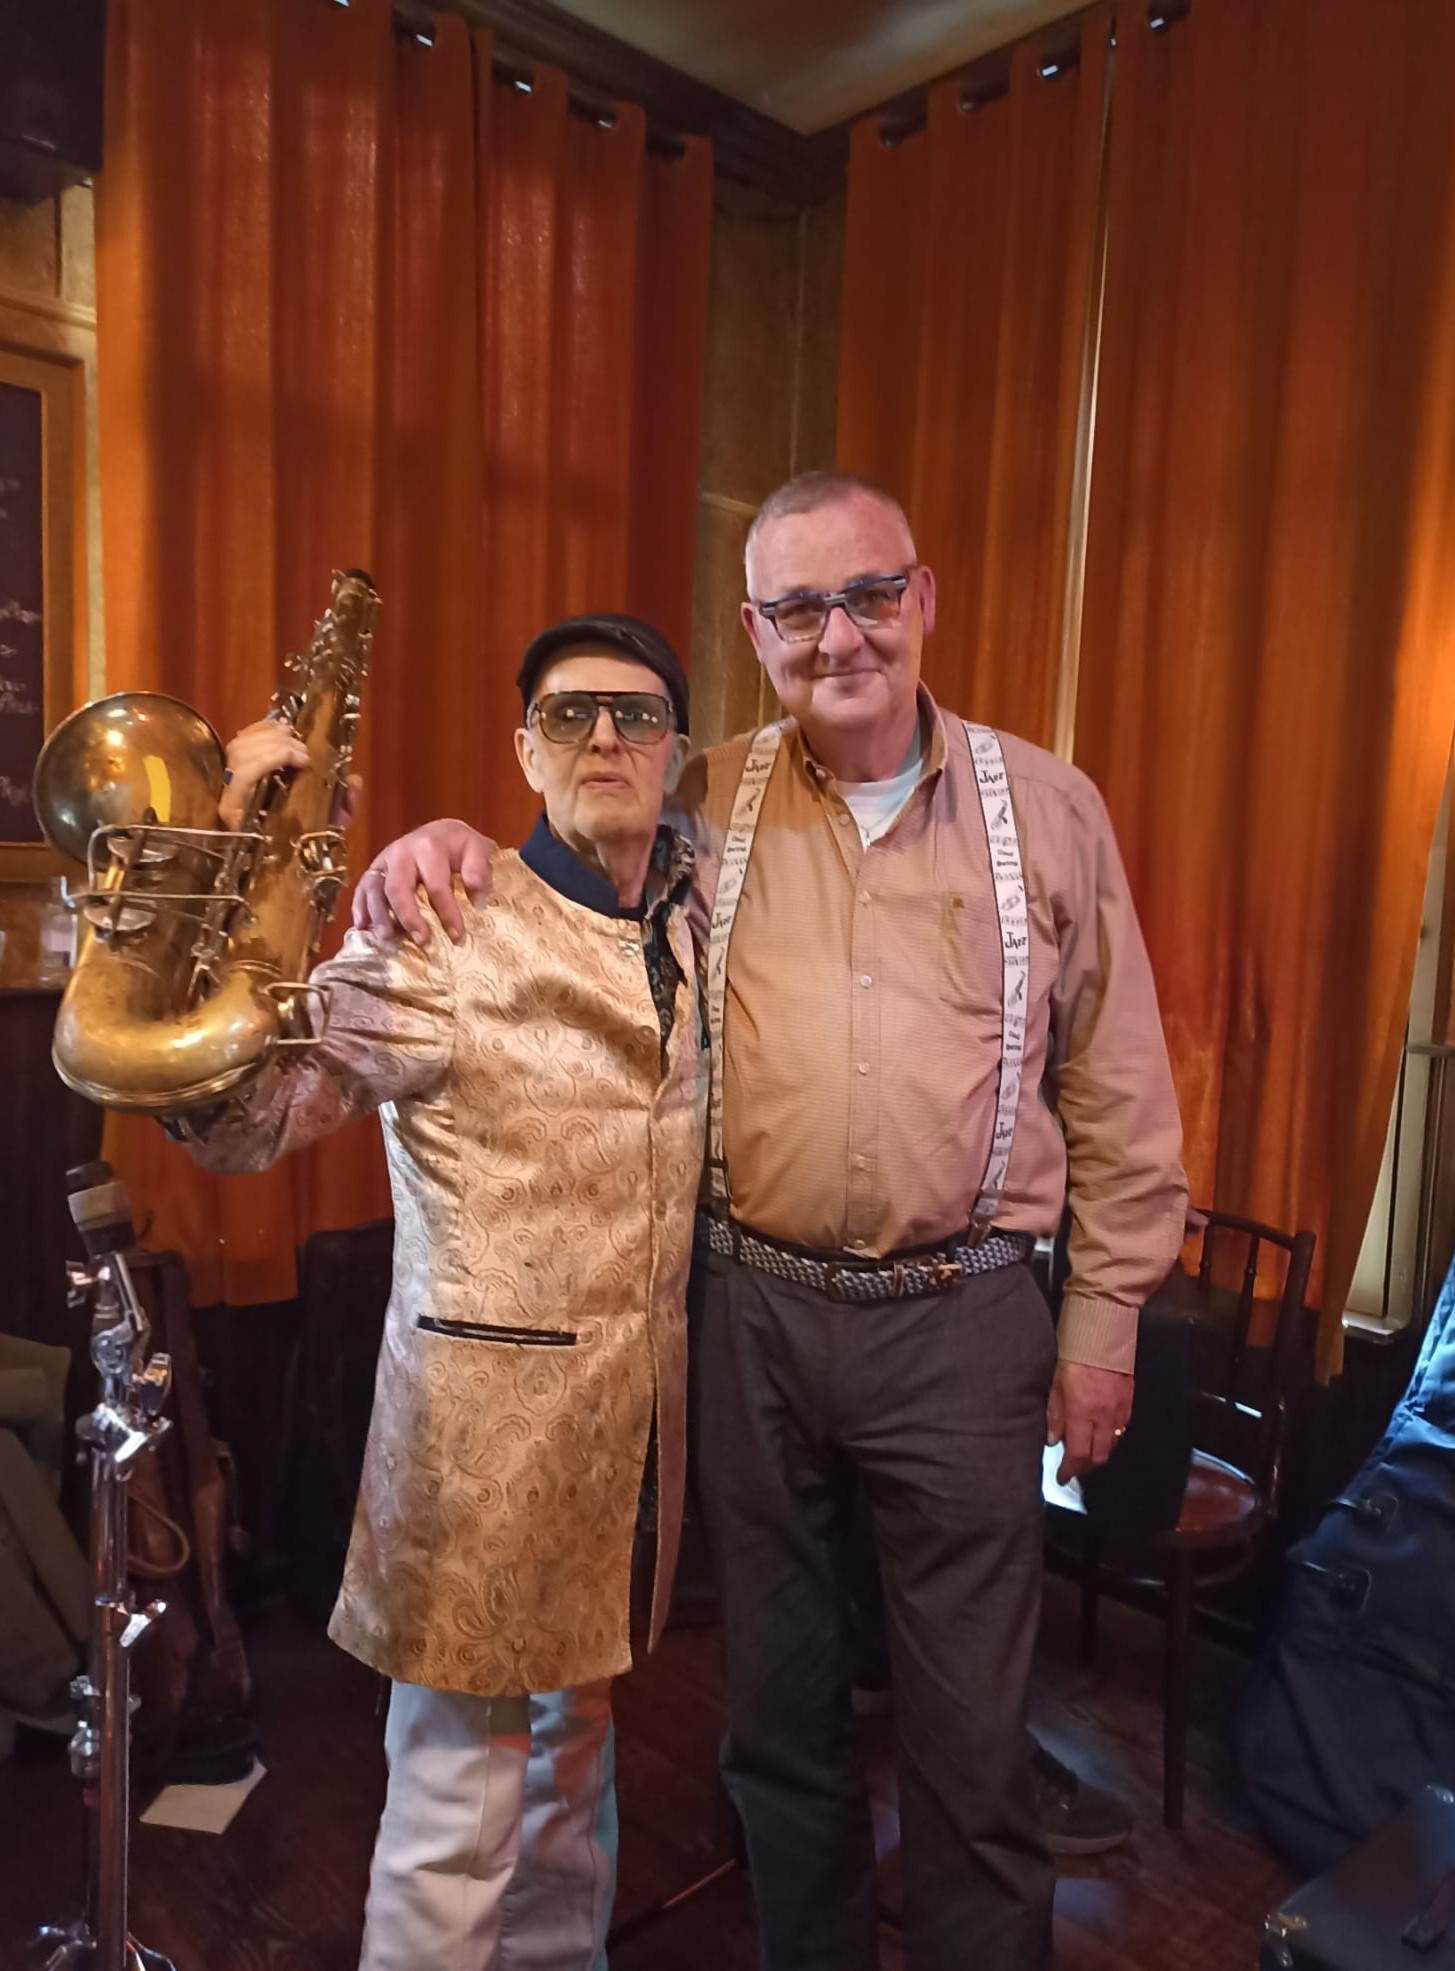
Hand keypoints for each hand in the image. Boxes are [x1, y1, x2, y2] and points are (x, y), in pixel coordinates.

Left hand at [219, 719, 308, 832]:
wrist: (208, 823)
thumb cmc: (238, 831)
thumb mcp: (253, 830)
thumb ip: (269, 821)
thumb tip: (297, 802)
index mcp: (230, 799)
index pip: (250, 768)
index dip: (278, 758)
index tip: (304, 761)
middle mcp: (223, 773)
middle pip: (252, 748)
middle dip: (283, 745)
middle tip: (305, 753)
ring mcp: (222, 758)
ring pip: (250, 737)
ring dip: (278, 736)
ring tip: (297, 742)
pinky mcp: (226, 750)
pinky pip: (248, 732)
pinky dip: (267, 728)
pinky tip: (283, 730)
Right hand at [350, 819, 494, 944]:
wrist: (440, 831)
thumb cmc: (459, 845)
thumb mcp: (476, 849)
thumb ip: (479, 872)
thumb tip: (478, 901)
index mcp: (429, 847)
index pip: (436, 885)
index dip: (447, 913)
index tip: (456, 937)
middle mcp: (401, 852)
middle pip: (397, 886)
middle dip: (407, 916)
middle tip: (420, 940)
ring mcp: (384, 860)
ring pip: (373, 888)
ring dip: (378, 915)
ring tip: (387, 938)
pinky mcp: (375, 869)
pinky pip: (361, 888)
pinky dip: (359, 908)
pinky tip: (362, 928)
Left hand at [1046, 1361, 1133, 1484]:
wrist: (1102, 1332)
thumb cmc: (1074, 1354)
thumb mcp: (1055, 1384)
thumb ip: (1055, 1414)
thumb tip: (1054, 1439)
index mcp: (1082, 1412)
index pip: (1078, 1454)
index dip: (1069, 1470)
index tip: (1062, 1477)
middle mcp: (1104, 1416)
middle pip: (1099, 1455)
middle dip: (1085, 1466)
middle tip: (1073, 1467)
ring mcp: (1120, 1409)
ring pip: (1112, 1443)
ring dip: (1099, 1452)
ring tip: (1086, 1450)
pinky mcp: (1129, 1400)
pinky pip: (1122, 1427)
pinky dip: (1111, 1435)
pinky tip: (1101, 1431)